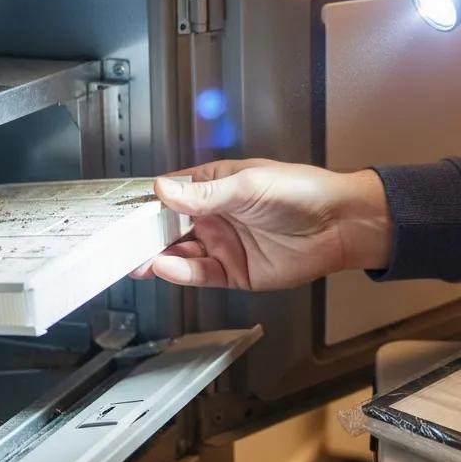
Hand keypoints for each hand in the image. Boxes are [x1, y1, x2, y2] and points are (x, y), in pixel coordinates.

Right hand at [129, 160, 390, 289]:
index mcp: (215, 186)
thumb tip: (164, 189)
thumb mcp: (248, 186)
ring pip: (180, 254)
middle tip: (121, 243)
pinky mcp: (234, 271)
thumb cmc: (302, 193)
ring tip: (136, 260)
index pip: (171, 194)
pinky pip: (200, 274)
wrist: (339, 226)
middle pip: (169, 228)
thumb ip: (204, 194)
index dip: (147, 203)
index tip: (122, 212)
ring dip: (157, 257)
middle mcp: (215, 215)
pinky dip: (180, 273)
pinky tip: (164, 268)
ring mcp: (224, 244)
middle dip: (145, 236)